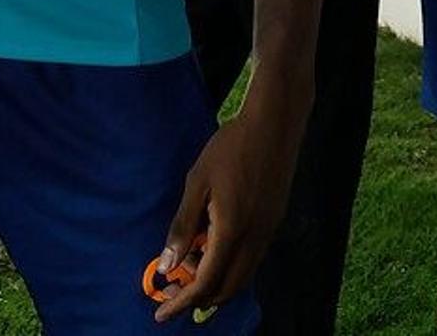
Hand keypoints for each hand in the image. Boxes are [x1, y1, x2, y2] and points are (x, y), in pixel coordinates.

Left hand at [158, 96, 301, 321]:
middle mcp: (255, 237)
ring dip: (216, 283)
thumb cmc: (231, 146)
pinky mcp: (274, 221)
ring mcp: (269, 230)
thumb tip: (167, 266)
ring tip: (190, 267)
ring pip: (242, 276)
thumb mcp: (198, 182)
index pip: (206, 283)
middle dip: (200, 299)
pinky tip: (212, 247)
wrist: (275, 122)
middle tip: (174, 294)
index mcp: (232, 230)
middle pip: (228, 289)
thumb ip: (182, 226)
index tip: (161, 315)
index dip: (182, 302)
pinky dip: (230, 266)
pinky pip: (251, 259)